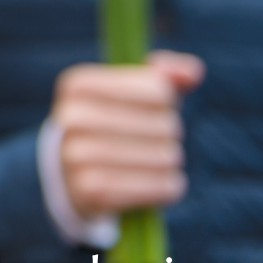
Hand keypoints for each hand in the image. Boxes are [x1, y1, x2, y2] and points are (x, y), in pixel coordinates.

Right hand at [53, 50, 203, 216]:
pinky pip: (160, 186)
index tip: (148, 108)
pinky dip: (168, 186)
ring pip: (164, 157)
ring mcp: (78, 155)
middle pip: (164, 124)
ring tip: (150, 162)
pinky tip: (154, 183)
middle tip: (149, 139)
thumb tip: (193, 71)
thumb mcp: (130, 93)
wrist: (69, 175)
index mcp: (78, 84)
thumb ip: (162, 76)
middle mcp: (71, 117)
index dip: (166, 101)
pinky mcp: (92, 191)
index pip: (157, 89)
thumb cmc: (112, 124)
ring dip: (169, 162)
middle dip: (168, 134)